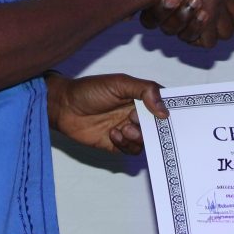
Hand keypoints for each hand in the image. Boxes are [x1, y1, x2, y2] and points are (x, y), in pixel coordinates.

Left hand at [45, 71, 168, 153]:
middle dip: (151, 127)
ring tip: (123, 128)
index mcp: (139, 97)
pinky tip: (112, 134)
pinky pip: (131, 150)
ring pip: (145, 141)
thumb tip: (164, 110)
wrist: (63, 106)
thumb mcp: (119, 83)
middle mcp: (135, 114)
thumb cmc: (89, 90)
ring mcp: (126, 129)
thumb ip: (144, 90)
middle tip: (135, 120)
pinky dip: (125, 144)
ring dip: (137, 137)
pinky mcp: (116, 143)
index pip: (162, 104)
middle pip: (156, 126)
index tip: (170, 116)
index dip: (168, 111)